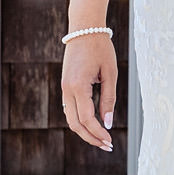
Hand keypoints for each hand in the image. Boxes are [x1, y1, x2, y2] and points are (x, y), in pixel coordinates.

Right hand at [62, 32, 118, 152]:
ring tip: (102, 138)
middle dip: (91, 137)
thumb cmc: (100, 48)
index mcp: (78, 86)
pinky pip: (70, 109)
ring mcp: (64, 89)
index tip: (110, 141)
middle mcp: (67, 90)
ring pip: (70, 119)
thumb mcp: (110, 73)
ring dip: (85, 131)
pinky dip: (80, 120)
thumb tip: (107, 122)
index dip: (98, 133)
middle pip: (75, 124)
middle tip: (107, 145)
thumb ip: (109, 98)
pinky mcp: (65, 86)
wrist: (84, 29)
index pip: (86, 119)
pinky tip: (94, 124)